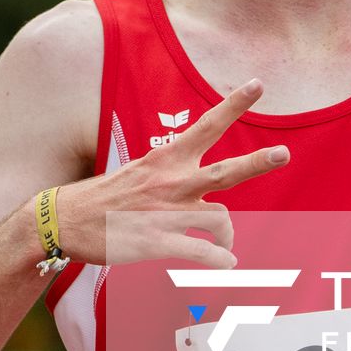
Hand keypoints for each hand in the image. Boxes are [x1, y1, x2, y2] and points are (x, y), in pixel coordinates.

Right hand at [54, 79, 288, 268]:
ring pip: (221, 220)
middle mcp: (172, 182)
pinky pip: (203, 252)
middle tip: (284, 152)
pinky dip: (219, 260)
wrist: (66, 220)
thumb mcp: (139, 171)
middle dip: (257, 162)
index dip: (233, 105)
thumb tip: (195, 178)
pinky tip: (225, 265)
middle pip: (226, 171)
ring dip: (226, 236)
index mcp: (166, 160)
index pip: (207, 127)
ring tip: (222, 246)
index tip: (257, 85)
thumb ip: (172, 171)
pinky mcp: (158, 241)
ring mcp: (167, 212)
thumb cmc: (105, 196)